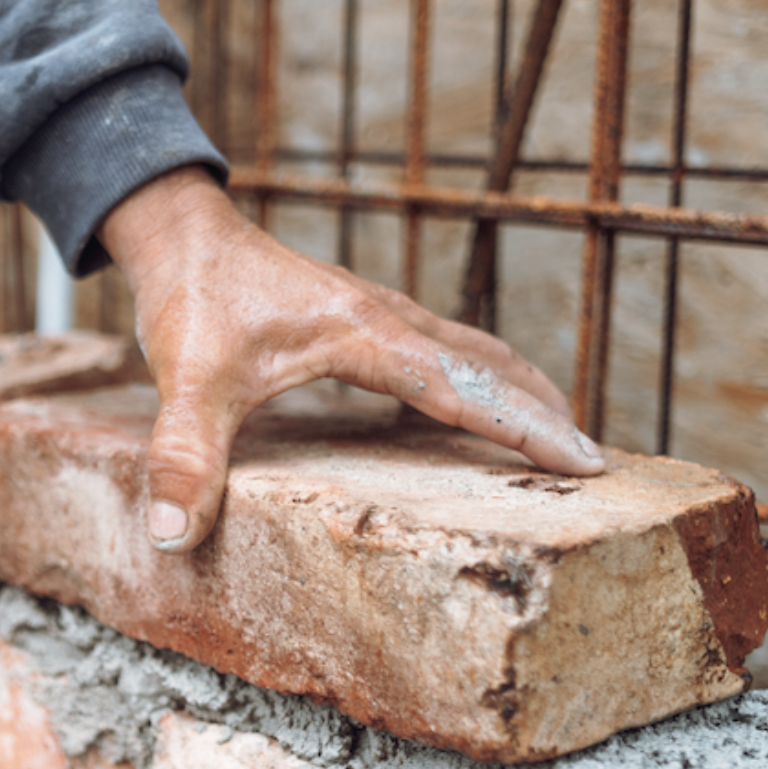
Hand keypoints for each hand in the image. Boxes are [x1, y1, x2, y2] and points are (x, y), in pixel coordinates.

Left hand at [97, 166, 605, 553]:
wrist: (181, 232)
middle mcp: (388, 320)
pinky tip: (478, 409)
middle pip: (489, 366)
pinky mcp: (364, 321)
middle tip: (595, 463)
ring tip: (559, 437)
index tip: (584, 462)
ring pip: (472, 353)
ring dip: (519, 392)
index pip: (464, 388)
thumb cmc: (192, 298)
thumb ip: (185, 458)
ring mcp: (380, 316)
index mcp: (366, 335)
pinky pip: (443, 353)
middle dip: (543, 411)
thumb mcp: (186, 382)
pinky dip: (480, 380)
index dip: (524, 427)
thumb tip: (172, 536)